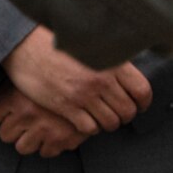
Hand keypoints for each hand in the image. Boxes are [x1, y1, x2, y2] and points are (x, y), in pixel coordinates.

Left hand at [0, 84, 91, 156]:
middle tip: (27, 121)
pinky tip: (55, 133)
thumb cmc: (60, 74)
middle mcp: (27, 113)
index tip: (15, 108)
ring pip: (22, 147)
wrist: (96, 78)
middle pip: (5, 134)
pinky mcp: (61, 139)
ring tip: (39, 128)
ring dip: (29, 140)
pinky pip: (46, 152)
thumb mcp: (31, 76)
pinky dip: (50, 145)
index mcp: (17, 96)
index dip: (4, 112)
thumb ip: (4, 89)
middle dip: (15, 129)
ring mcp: (43, 128)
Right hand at [2, 26, 153, 133]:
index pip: (142, 90)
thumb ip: (112, 61)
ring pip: (110, 122)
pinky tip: (86, 120)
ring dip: (109, 123)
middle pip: (128, 110)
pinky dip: (91, 128)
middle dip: (126, 115)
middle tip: (120, 114)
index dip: (143, 102)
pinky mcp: (67, 106)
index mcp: (113, 63)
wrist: (29, 47)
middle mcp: (102, 80)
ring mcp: (85, 94)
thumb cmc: (61, 44)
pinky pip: (89, 128)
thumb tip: (128, 76)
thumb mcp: (94, 46)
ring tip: (103, 118)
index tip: (139, 106)